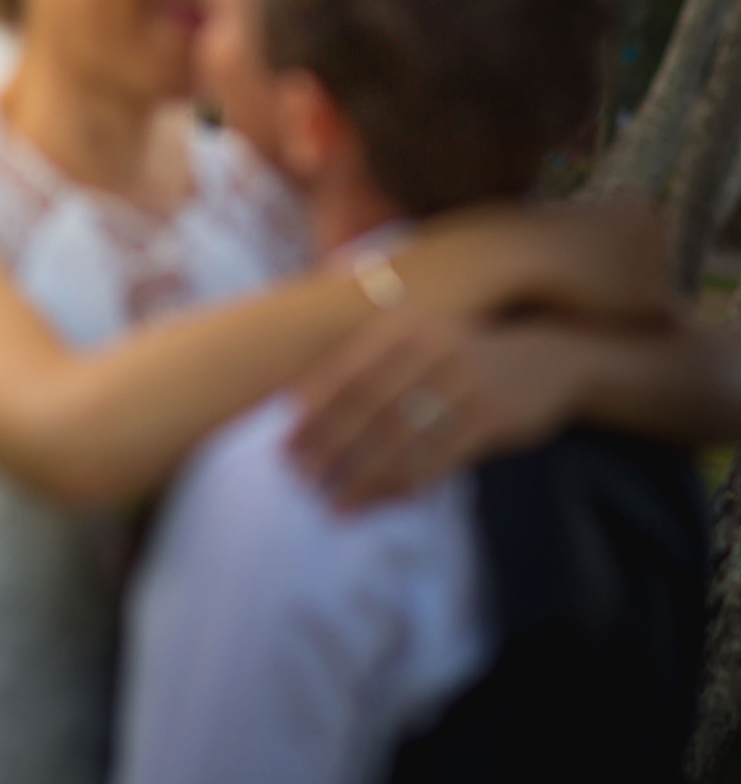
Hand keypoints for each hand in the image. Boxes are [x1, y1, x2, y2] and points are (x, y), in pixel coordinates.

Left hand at [287, 307, 590, 508]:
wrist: (547, 358)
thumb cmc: (460, 356)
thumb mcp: (416, 339)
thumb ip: (364, 360)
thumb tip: (293, 401)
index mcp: (403, 325)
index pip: (346, 373)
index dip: (312, 413)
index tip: (283, 445)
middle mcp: (432, 346)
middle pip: (368, 408)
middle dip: (329, 448)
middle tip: (299, 481)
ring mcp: (466, 380)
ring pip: (402, 438)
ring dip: (361, 477)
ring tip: (331, 504)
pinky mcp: (493, 416)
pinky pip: (439, 459)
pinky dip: (403, 486)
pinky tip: (377, 504)